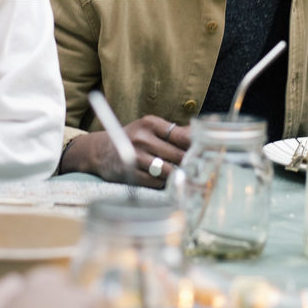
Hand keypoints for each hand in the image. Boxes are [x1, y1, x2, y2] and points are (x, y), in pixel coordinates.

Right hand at [60, 114, 190, 187]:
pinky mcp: (130, 174)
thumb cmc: (132, 138)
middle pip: (177, 155)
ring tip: (183, 177)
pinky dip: (163, 183)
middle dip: (190, 164)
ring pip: (168, 171)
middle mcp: (142, 138)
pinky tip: (165, 181)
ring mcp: (135, 157)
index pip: (182, 135)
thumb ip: (174, 132)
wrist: (100, 151)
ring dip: (177, 176)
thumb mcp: (150, 128)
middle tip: (200, 170)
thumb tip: (200, 136)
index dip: (197, 147)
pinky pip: (155, 182)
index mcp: (150, 123)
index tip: (207, 154)